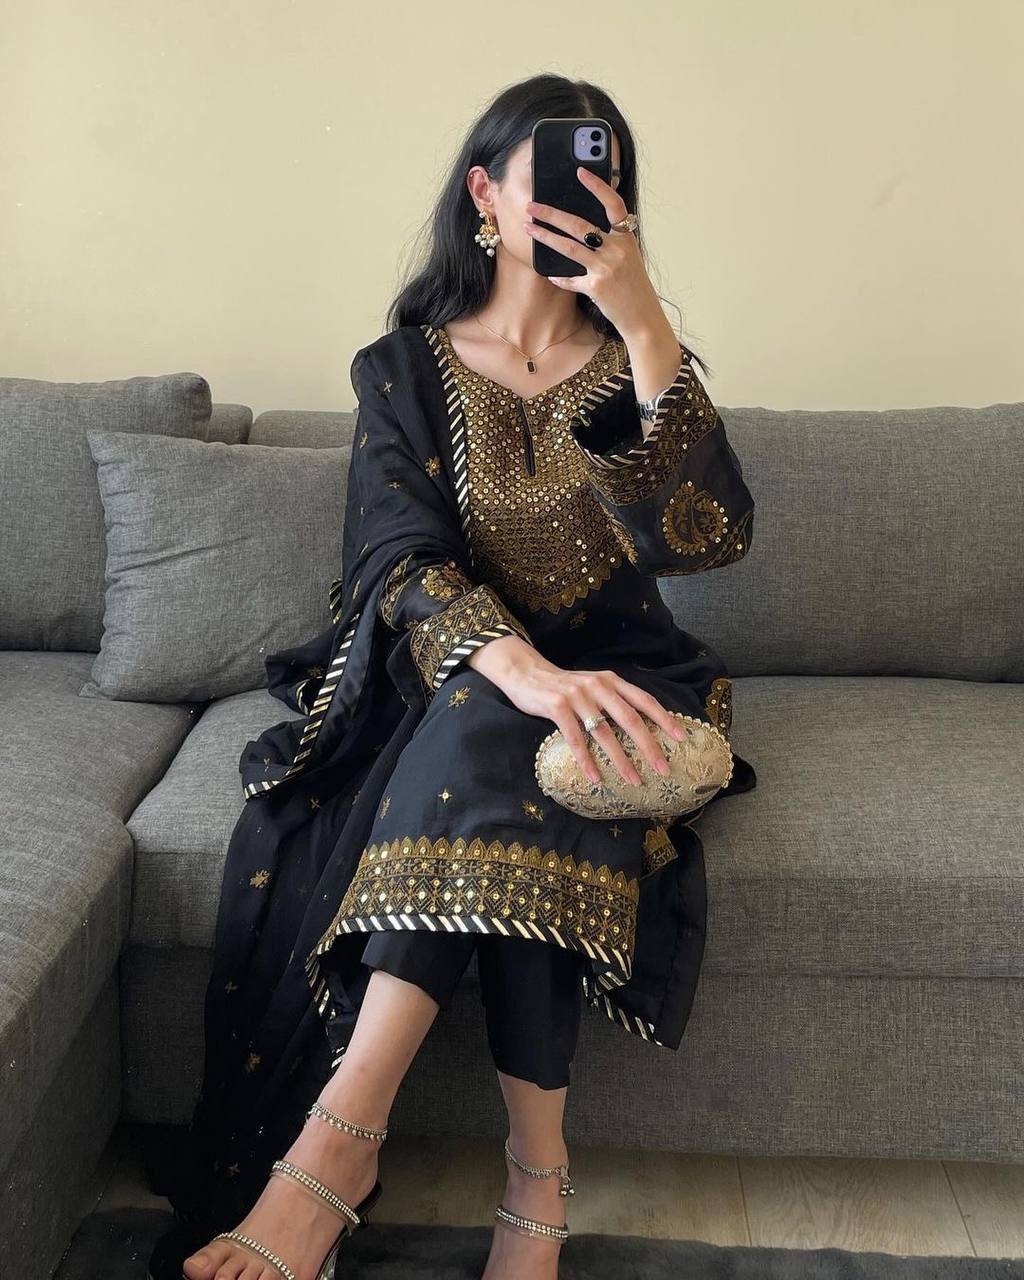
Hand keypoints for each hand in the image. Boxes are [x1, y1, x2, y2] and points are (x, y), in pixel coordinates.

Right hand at [468, 636, 686, 785]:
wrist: (525, 672)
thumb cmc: (563, 686)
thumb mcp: (593, 686)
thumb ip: (613, 699)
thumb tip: (641, 726)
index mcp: (611, 681)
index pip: (644, 700)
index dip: (664, 719)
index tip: (681, 738)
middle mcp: (598, 686)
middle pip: (630, 719)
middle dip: (649, 746)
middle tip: (663, 769)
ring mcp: (577, 696)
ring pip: (605, 732)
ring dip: (621, 759)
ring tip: (633, 780)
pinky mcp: (557, 707)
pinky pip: (576, 738)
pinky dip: (587, 760)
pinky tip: (595, 777)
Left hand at [523, 167, 662, 337]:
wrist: (643, 317)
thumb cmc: (633, 286)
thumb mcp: (628, 257)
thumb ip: (612, 239)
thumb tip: (586, 226)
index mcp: (626, 237)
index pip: (613, 204)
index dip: (598, 186)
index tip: (580, 171)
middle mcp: (617, 249)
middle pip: (579, 225)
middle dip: (552, 213)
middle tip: (532, 206)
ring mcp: (606, 268)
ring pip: (569, 247)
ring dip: (545, 237)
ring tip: (528, 228)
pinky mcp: (596, 287)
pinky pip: (570, 278)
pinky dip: (558, 277)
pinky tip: (549, 274)